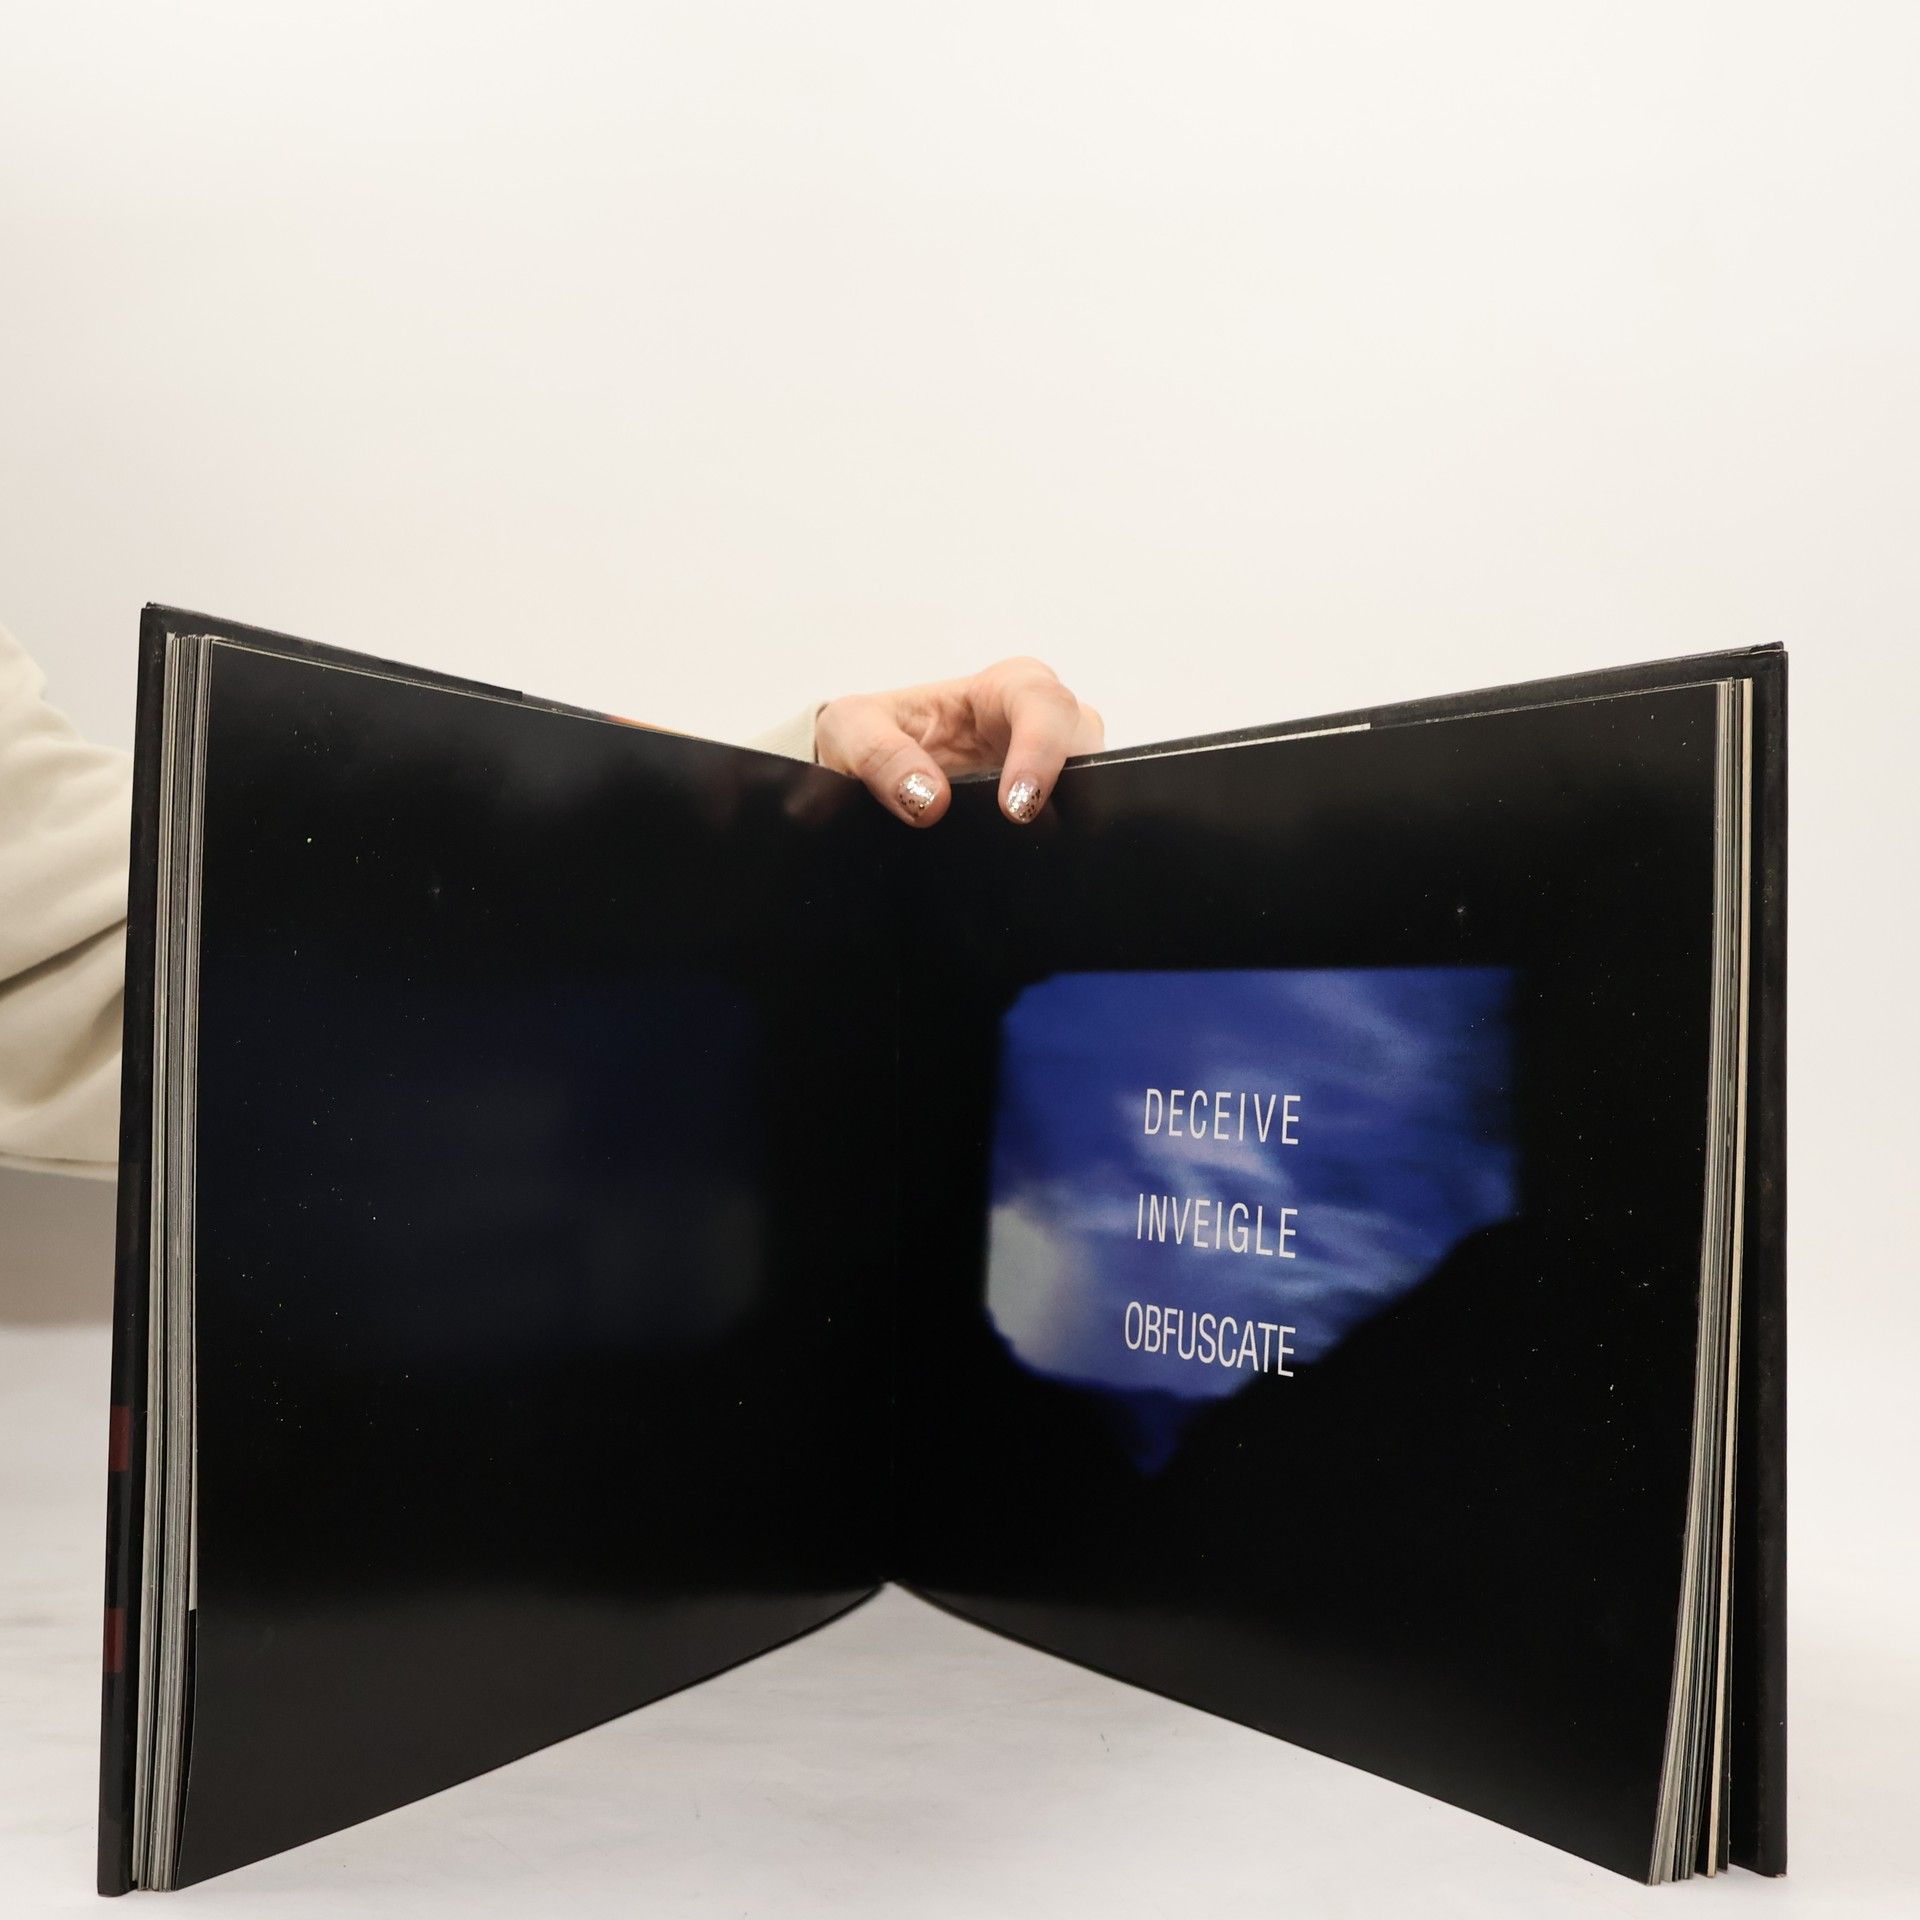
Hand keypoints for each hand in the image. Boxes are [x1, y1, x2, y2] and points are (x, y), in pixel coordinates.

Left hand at [815, 658, 1104, 827]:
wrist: (859, 779)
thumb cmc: (867, 736)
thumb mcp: (851, 730)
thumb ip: (879, 753)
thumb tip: (928, 800)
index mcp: (1001, 691)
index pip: (1042, 702)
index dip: (1042, 747)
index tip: (1016, 804)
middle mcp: (1036, 728)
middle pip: (1084, 744)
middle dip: (1070, 785)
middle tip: (1028, 830)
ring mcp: (1047, 774)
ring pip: (1090, 788)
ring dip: (1069, 818)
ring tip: (1035, 855)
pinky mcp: (1044, 815)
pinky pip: (1071, 826)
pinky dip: (1058, 844)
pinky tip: (1029, 867)